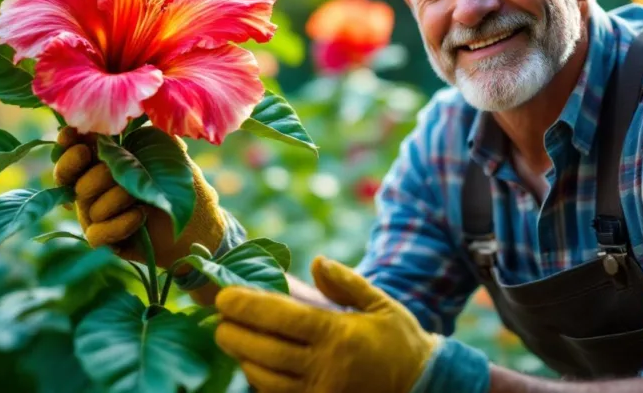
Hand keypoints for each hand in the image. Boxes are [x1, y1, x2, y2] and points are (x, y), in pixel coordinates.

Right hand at [52, 127, 226, 271]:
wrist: (200, 226)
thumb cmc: (182, 183)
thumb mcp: (169, 151)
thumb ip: (148, 131)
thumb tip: (133, 110)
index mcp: (102, 159)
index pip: (71, 149)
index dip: (67, 143)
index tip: (74, 135)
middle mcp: (92, 185)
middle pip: (69, 178)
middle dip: (94, 173)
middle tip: (112, 170)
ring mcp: (96, 213)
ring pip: (86, 205)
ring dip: (115, 198)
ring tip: (140, 196)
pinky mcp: (105, 239)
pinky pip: (96, 234)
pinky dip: (118, 224)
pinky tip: (140, 215)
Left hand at [214, 256, 438, 392]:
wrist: (422, 387)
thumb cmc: (398, 341)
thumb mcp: (380, 304)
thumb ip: (346, 282)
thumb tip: (316, 263)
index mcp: (338, 335)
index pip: (281, 318)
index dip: (247, 306)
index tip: (223, 295)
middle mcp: (324, 367)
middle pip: (263, 350)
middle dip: (233, 332)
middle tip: (220, 316)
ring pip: (263, 377)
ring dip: (242, 356)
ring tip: (231, 335)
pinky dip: (259, 379)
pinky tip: (253, 361)